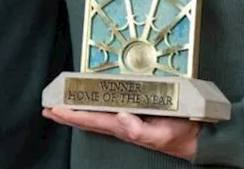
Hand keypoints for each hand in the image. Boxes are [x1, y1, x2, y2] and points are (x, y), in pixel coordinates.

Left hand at [43, 107, 199, 160]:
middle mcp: (121, 125)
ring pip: (94, 116)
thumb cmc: (178, 135)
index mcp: (123, 128)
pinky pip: (107, 112)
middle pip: (87, 120)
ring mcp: (126, 121)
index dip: (71, 115)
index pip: (91, 120)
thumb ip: (139, 128)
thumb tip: (119, 117)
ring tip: (60, 108)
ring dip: (76, 112)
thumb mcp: (160, 133)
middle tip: (48, 109)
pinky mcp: (134, 116)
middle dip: (66, 115)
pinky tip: (88, 105)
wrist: (195, 138)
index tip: (54, 110)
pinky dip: (93, 107)